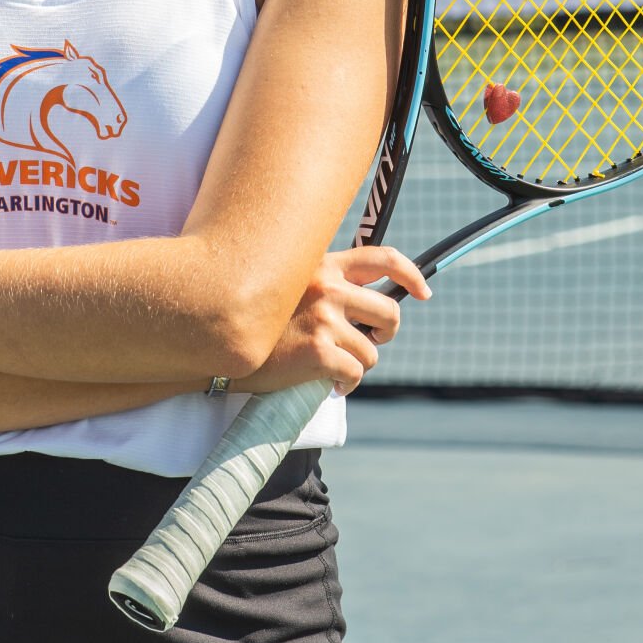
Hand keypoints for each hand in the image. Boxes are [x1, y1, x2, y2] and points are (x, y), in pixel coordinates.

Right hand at [242, 245, 428, 395]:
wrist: (220, 343)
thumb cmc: (260, 322)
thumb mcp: (290, 289)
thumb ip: (325, 287)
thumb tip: (369, 308)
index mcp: (323, 266)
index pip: (381, 258)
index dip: (410, 274)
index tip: (422, 292)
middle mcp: (326, 286)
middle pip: (388, 311)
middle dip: (384, 333)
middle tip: (367, 343)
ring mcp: (323, 317)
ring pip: (371, 350)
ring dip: (357, 364)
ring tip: (331, 367)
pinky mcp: (318, 350)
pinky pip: (355, 374)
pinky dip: (346, 384)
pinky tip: (328, 383)